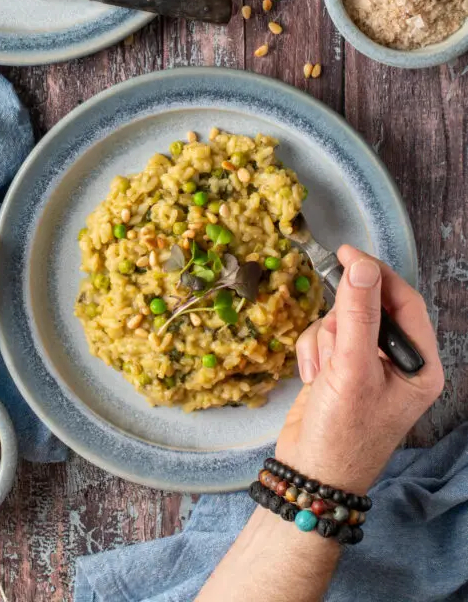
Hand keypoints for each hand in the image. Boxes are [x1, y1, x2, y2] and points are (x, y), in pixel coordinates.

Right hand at [275, 245, 443, 493]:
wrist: (308, 475)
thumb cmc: (342, 434)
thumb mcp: (352, 371)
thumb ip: (357, 314)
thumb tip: (361, 264)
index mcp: (420, 365)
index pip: (405, 300)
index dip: (376, 273)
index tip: (346, 253)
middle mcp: (398, 362)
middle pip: (369, 306)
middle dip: (343, 321)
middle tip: (333, 346)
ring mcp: (366, 364)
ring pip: (341, 319)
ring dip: (324, 341)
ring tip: (323, 374)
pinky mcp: (339, 368)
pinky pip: (323, 336)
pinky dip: (312, 352)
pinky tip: (313, 380)